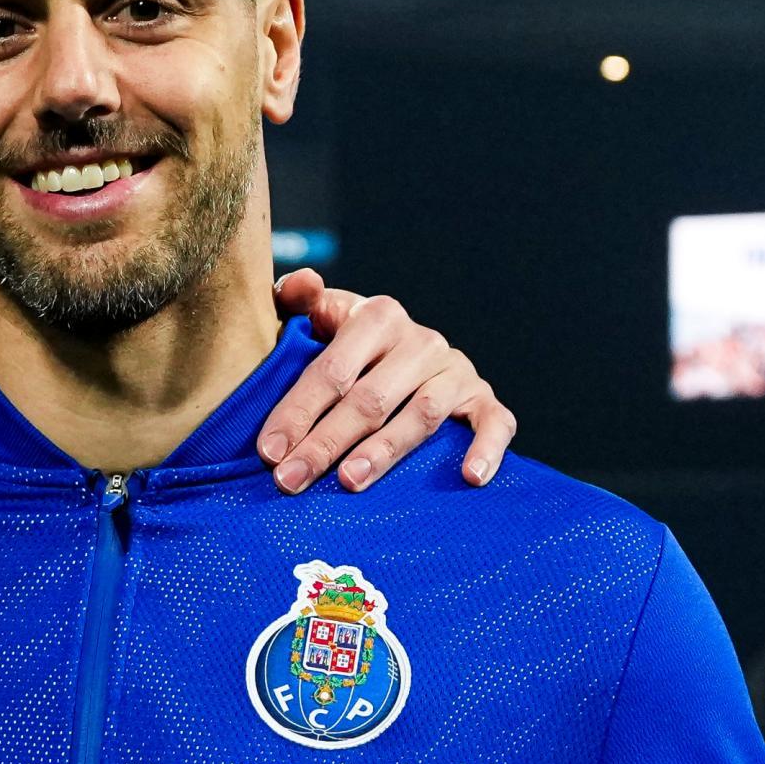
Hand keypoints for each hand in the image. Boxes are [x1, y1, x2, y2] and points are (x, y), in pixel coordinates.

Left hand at [262, 272, 517, 492]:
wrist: (409, 351)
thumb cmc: (351, 343)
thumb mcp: (323, 315)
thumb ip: (299, 299)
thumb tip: (301, 282)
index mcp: (378, 317)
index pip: (333, 370)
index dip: (298, 411)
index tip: (269, 451)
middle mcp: (421, 341)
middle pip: (370, 400)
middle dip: (325, 443)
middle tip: (291, 480)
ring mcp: (455, 371)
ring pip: (421, 416)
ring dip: (385, 452)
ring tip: (350, 482)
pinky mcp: (484, 399)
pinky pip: (495, 423)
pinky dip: (486, 449)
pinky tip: (469, 477)